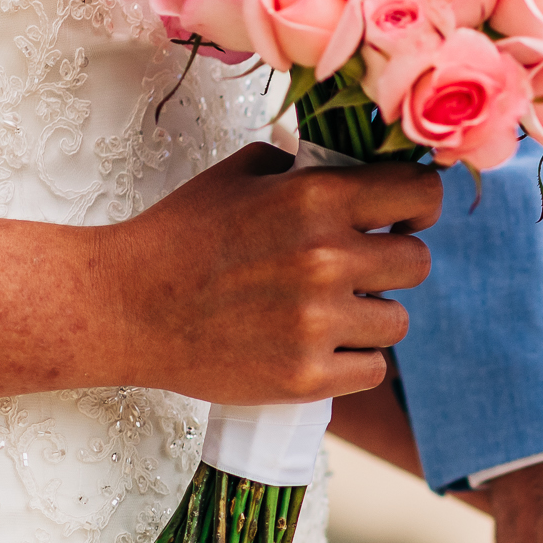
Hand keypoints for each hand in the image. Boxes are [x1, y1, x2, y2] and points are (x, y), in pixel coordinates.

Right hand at [105, 147, 442, 406]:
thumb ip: (305, 169)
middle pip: (417, 262)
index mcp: (313, 198)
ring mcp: (316, 322)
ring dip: (370, 317)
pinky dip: (351, 361)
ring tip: (326, 312)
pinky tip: (316, 347)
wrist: (123, 307)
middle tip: (356, 271)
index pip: (418, 193)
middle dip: (391, 264)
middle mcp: (324, 258)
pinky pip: (373, 369)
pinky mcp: (306, 376)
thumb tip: (360, 166)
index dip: (419, 205)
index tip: (405, 217)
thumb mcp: (240, 177)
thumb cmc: (181, 237)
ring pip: (397, 322)